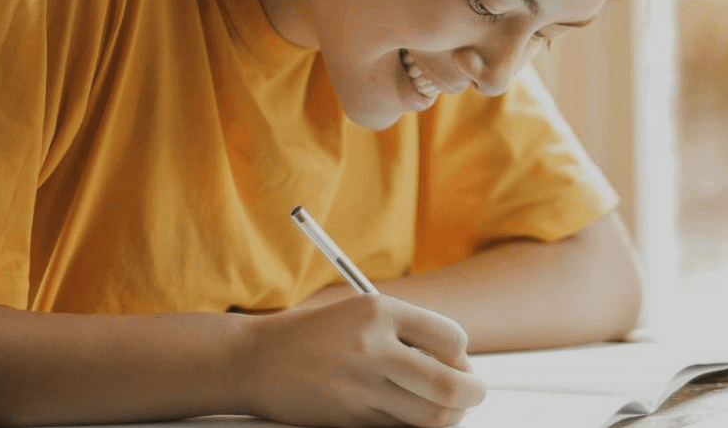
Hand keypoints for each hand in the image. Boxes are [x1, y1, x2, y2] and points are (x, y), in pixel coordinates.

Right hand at [239, 294, 484, 426]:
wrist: (255, 361)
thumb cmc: (314, 336)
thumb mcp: (361, 313)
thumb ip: (409, 332)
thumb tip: (460, 365)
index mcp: (378, 311)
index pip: (452, 338)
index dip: (463, 356)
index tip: (457, 362)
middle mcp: (371, 348)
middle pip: (450, 386)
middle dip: (472, 394)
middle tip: (472, 393)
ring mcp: (360, 388)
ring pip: (431, 416)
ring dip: (447, 415)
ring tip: (442, 406)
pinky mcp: (350, 419)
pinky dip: (412, 424)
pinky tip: (403, 410)